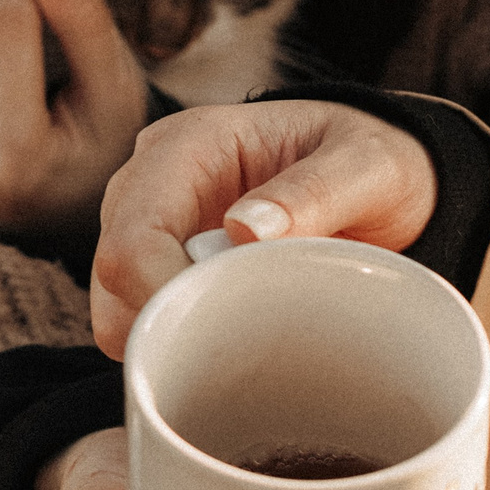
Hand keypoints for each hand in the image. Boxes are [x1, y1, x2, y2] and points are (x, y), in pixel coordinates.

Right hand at [88, 99, 436, 356]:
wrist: (376, 180)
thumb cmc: (370, 162)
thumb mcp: (370, 167)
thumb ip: (317, 191)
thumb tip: (244, 229)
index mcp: (189, 145)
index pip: (134, 236)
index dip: (162, 298)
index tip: (227, 332)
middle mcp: (150, 183)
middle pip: (113, 279)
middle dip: (170, 324)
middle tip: (253, 340)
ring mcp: (149, 227)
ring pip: (118, 311)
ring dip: (176, 337)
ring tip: (254, 330)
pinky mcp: (161, 268)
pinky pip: (145, 324)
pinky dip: (182, 344)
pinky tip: (237, 336)